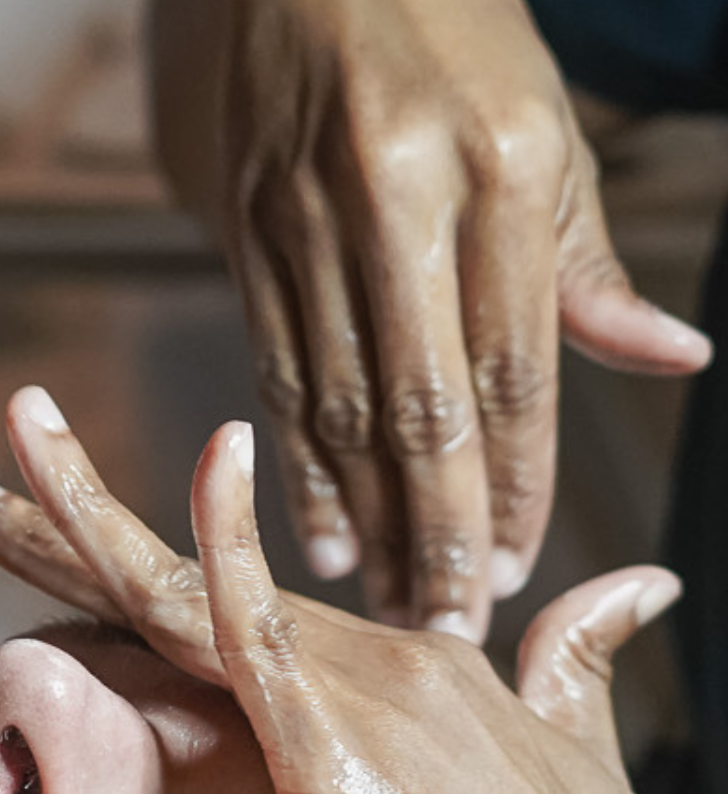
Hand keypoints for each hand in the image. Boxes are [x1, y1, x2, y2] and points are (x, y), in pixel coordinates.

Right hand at [148, 0, 711, 638]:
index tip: (520, 564)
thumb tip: (667, 358)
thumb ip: (585, 263)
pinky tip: (315, 532)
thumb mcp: (544, 132)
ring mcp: (306, 220)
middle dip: (438, 526)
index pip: (509, 363)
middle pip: (420, 404)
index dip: (517, 478)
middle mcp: (394, 201)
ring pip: (340, 399)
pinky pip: (277, 371)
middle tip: (453, 618)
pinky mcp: (245, 233)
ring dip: (364, 514)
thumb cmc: (450, 38)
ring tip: (389, 596)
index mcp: (492, 172)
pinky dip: (297, 463)